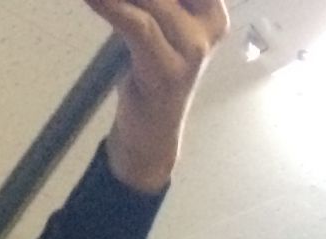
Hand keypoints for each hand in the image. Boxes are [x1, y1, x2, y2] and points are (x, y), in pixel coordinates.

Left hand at [85, 0, 228, 191]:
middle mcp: (210, 27)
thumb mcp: (159, 28)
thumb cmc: (151, 77)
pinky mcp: (168, 70)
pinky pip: (139, 26)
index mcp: (214, 13)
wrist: (150, 138)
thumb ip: (153, 3)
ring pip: (152, 2)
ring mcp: (193, 50)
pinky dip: (112, 8)